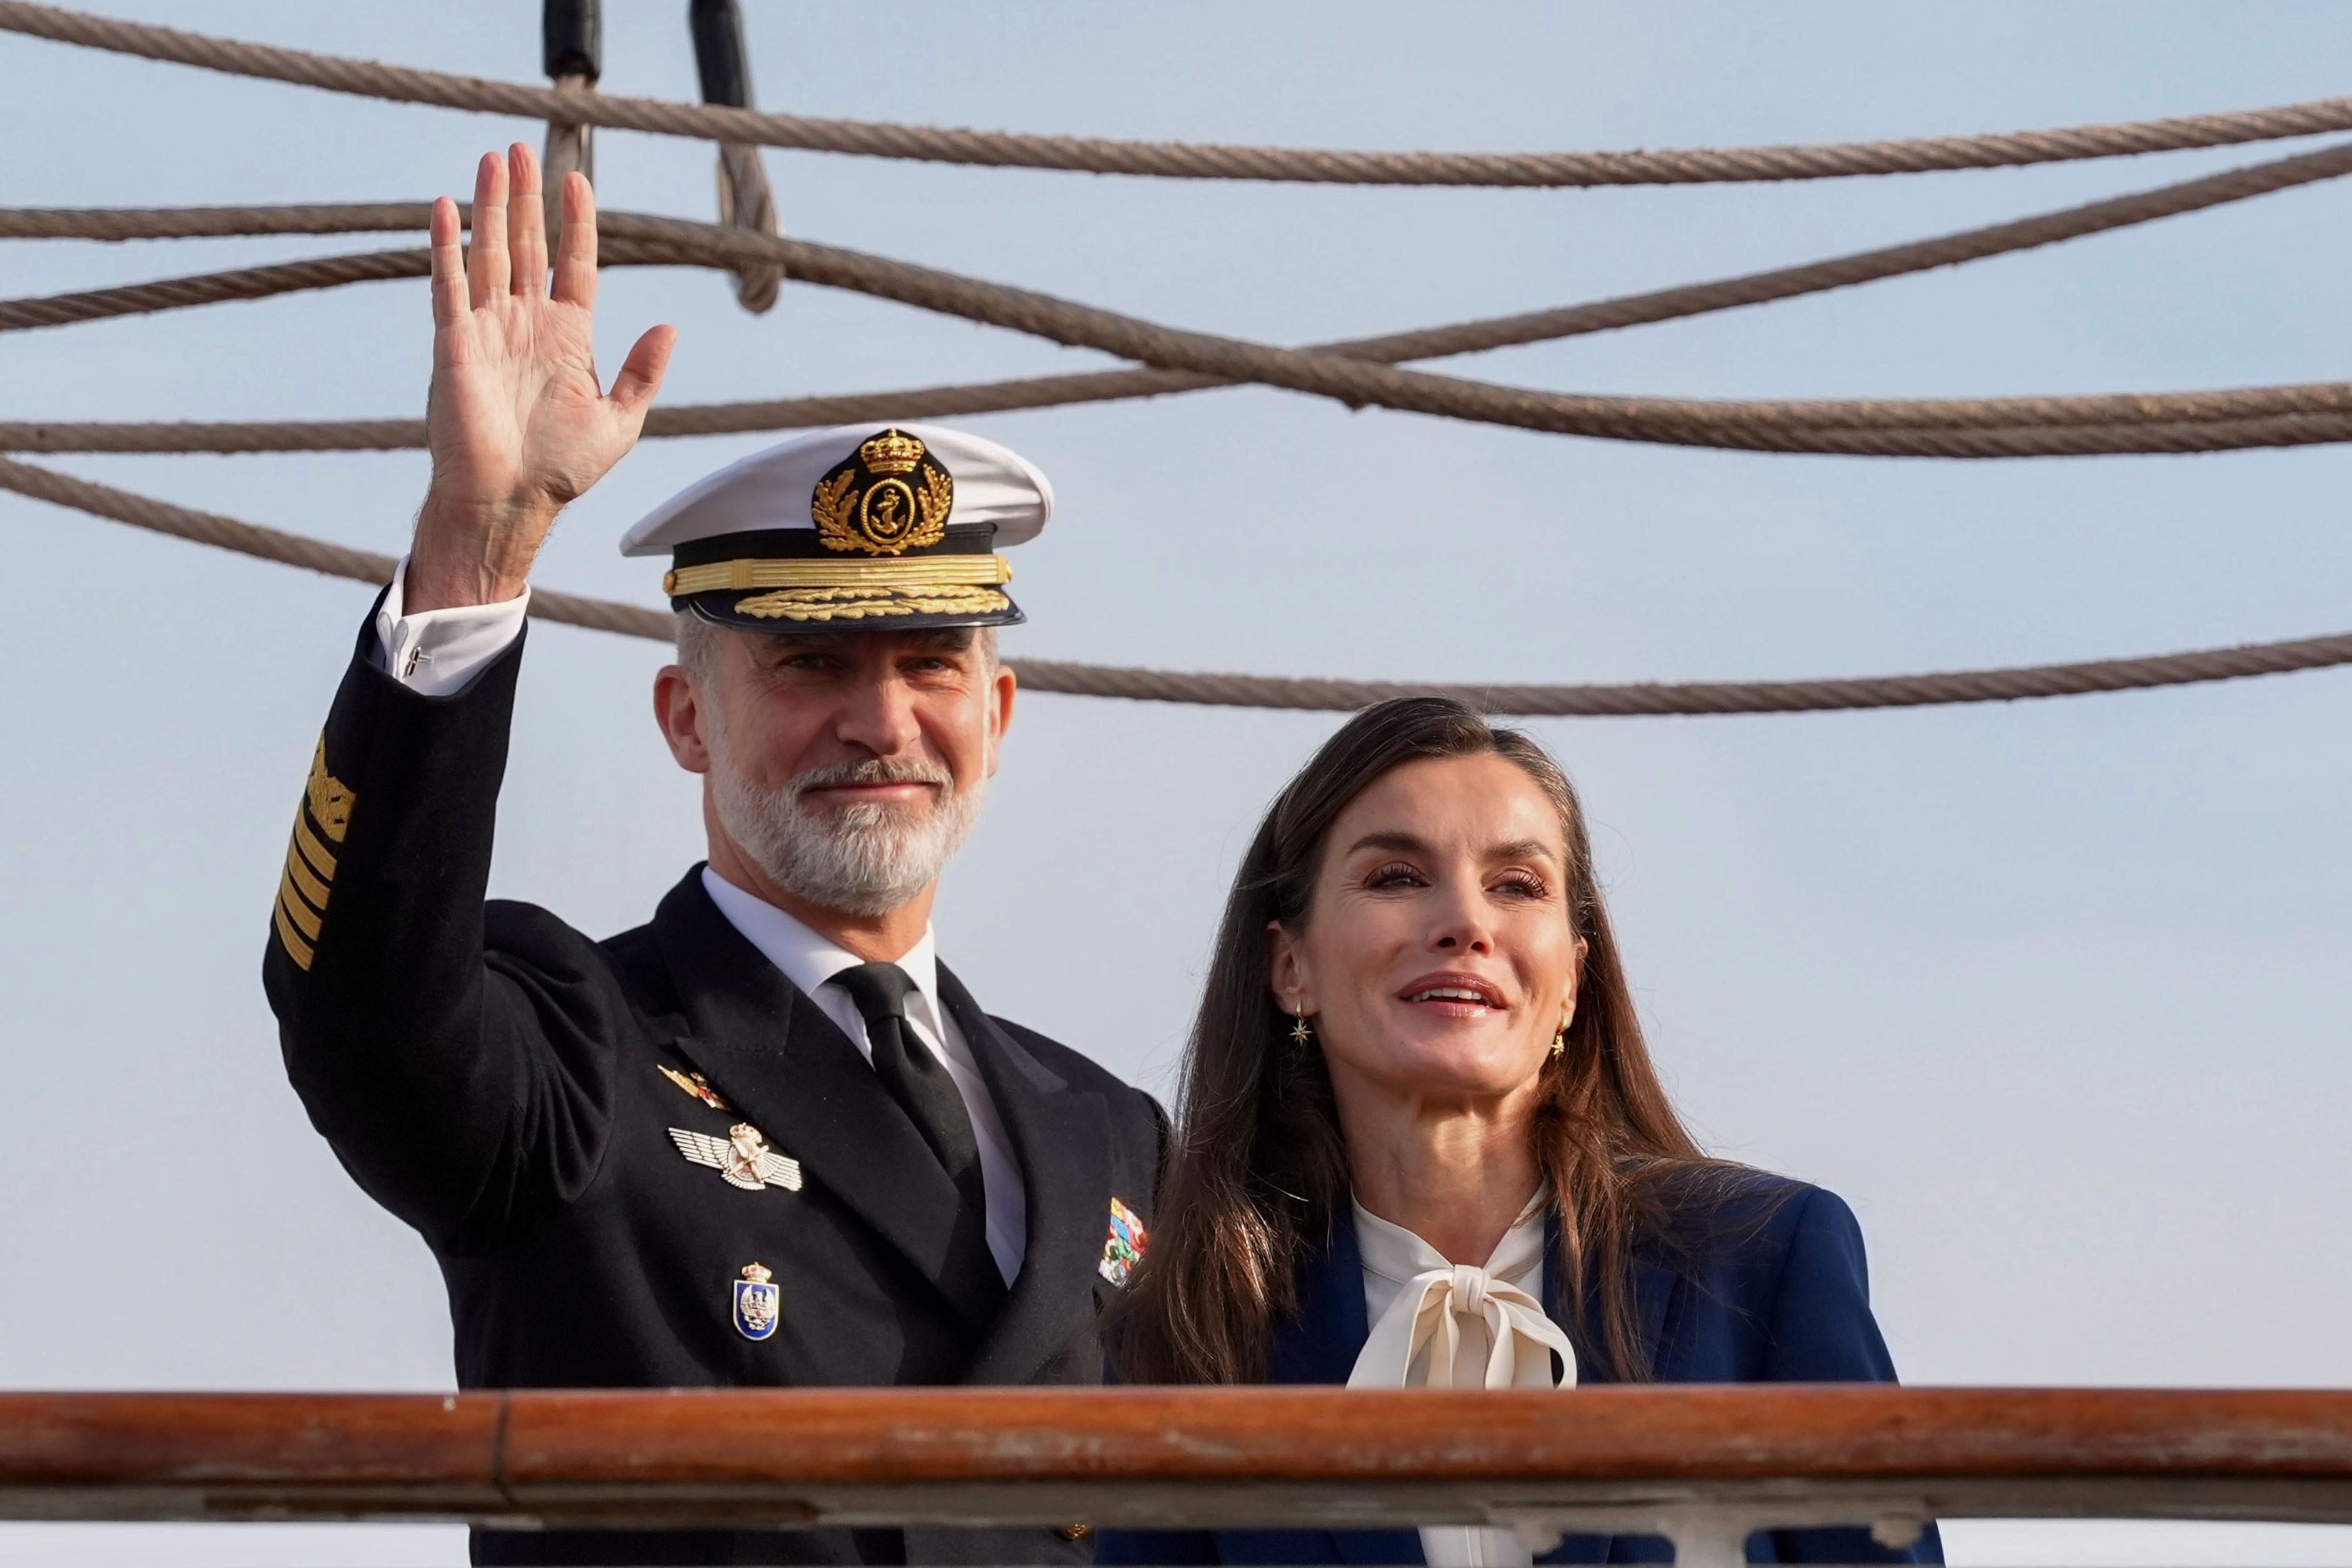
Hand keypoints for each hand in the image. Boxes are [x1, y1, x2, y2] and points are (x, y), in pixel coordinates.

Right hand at [407, 143, 675, 611]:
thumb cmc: (560, 471)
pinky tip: (445, 206)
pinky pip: (448, 285)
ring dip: (490, 205)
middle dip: (525, 198)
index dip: (576, 223)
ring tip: (492, 157)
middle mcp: (525, 325)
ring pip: (489, 253)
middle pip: (527, 246)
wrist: (509, 503)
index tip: (577, 179)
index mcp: (567, 338)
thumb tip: (669, 326)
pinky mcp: (454, 344)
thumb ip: (643, 372)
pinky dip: (446, 246)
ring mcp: (487, 330)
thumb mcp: (619, 421)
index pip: (573, 265)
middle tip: (520, 147)